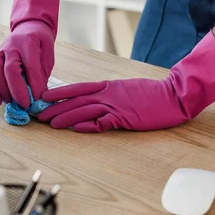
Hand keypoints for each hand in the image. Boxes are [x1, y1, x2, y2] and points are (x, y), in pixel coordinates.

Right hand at [0, 0, 60, 107]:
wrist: (28, 27)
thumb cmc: (40, 42)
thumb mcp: (47, 54)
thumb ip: (42, 72)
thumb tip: (39, 95)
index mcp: (28, 43)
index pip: (30, 66)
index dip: (34, 84)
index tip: (38, 100)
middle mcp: (11, 47)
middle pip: (10, 70)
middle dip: (17, 90)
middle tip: (25, 105)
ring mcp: (0, 52)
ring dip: (3, 91)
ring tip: (12, 104)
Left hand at [38, 79, 187, 131]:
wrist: (173, 95)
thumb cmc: (151, 94)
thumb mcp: (125, 89)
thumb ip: (109, 94)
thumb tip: (94, 101)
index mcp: (107, 86)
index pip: (78, 88)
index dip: (59, 93)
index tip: (44, 97)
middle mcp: (108, 94)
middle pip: (76, 101)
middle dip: (56, 108)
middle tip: (40, 114)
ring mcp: (116, 106)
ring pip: (85, 111)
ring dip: (67, 117)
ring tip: (52, 124)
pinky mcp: (126, 118)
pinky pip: (104, 123)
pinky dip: (90, 126)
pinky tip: (78, 129)